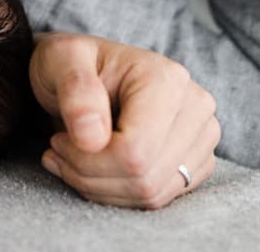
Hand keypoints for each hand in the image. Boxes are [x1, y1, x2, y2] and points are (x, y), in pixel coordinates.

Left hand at [31, 32, 219, 209]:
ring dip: (101, 188)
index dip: (88, 160)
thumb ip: (75, 91)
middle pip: (145, 177)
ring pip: (152, 194)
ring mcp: (202, 136)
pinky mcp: (198, 160)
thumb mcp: (59, 59)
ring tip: (70, 160)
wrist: (84, 71)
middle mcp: (196, 107)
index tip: (57, 142)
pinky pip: (159, 198)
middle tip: (58, 153)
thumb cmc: (71, 62)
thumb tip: (92, 139)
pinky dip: (119, 194)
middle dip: (90, 176)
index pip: (134, 151)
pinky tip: (93, 170)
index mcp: (167, 79)